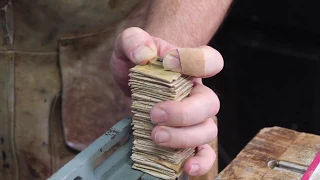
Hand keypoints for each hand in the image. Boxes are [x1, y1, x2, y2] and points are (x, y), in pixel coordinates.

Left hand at [110, 27, 222, 175]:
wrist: (137, 76)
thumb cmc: (138, 60)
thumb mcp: (130, 43)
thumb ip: (134, 41)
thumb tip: (143, 55)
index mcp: (189, 66)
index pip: (210, 60)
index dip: (195, 62)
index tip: (168, 63)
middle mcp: (197, 92)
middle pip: (210, 104)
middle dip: (183, 113)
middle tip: (155, 114)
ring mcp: (195, 117)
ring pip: (208, 130)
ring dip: (185, 137)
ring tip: (157, 136)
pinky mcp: (186, 137)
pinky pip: (204, 152)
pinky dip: (201, 161)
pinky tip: (186, 166)